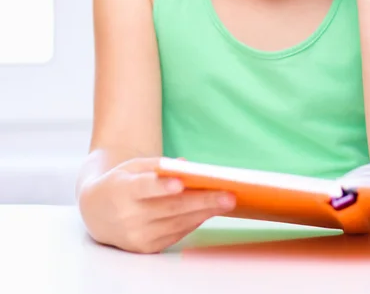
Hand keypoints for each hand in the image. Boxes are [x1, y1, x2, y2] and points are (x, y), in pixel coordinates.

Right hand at [78, 157, 235, 253]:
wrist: (96, 212)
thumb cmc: (121, 182)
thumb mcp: (133, 167)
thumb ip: (159, 165)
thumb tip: (188, 167)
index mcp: (122, 190)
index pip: (143, 188)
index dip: (161, 187)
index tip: (180, 184)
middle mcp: (128, 216)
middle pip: (170, 208)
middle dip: (202, 201)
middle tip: (228, 195)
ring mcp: (136, 235)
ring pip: (177, 223)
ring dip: (204, 213)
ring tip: (226, 202)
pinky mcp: (145, 248)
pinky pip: (176, 233)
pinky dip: (195, 221)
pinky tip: (210, 211)